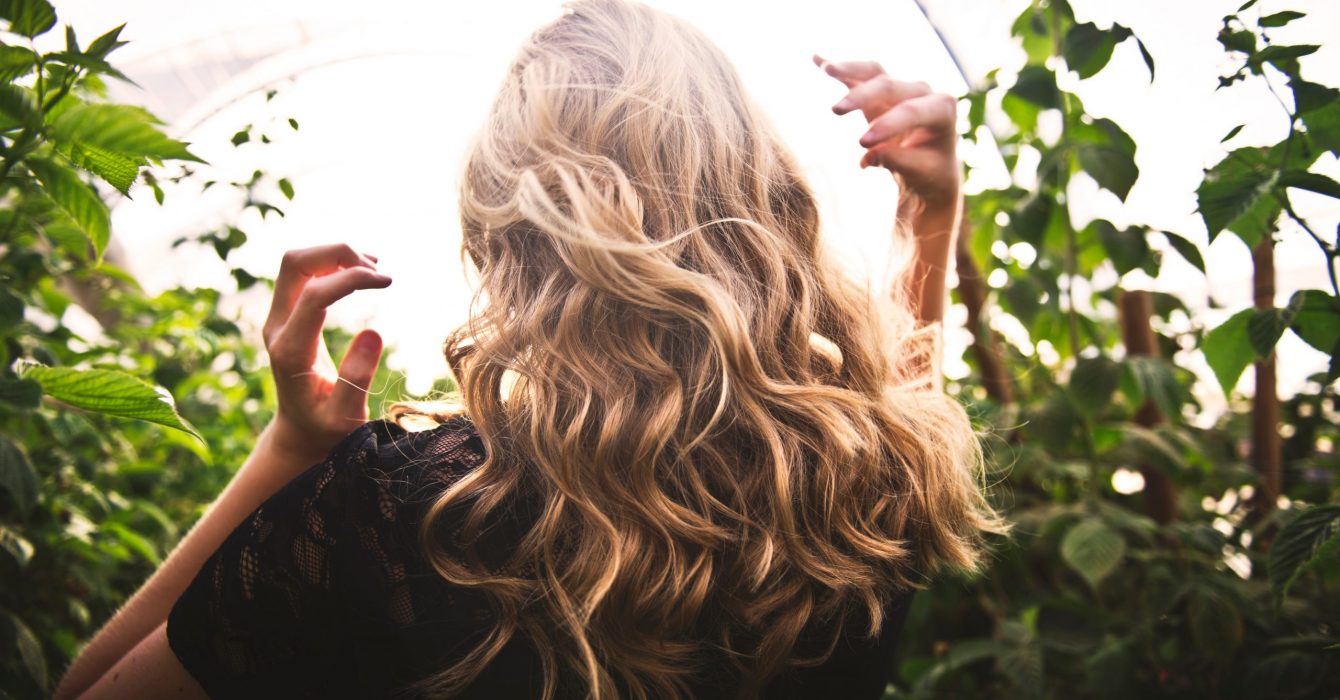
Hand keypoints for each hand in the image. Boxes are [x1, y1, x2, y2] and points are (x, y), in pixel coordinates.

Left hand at [261, 244, 391, 465]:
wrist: (299, 432)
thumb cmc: (326, 429)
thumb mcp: (345, 416)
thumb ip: (356, 378)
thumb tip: (373, 332)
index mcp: (291, 351)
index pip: (314, 294)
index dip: (351, 278)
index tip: (387, 281)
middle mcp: (277, 328)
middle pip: (294, 264)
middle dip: (337, 253)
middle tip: (377, 270)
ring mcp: (278, 319)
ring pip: (297, 263)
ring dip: (335, 255)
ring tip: (374, 270)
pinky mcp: (287, 315)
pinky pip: (303, 273)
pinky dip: (331, 263)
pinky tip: (361, 273)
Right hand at [816, 55, 960, 209]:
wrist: (929, 166)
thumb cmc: (928, 171)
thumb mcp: (919, 172)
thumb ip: (897, 161)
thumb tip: (867, 157)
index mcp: (941, 110)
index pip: (911, 111)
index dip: (886, 124)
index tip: (862, 144)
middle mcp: (923, 92)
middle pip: (889, 87)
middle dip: (862, 97)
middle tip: (835, 111)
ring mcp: (901, 88)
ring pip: (874, 73)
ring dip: (849, 69)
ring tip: (826, 69)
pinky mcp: (881, 91)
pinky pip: (860, 76)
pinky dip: (841, 70)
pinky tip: (817, 60)